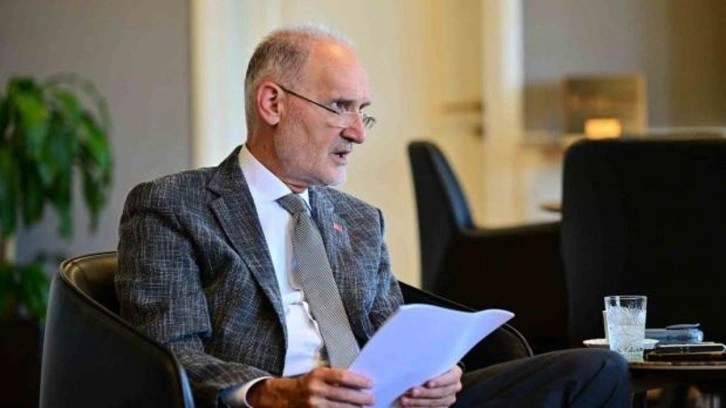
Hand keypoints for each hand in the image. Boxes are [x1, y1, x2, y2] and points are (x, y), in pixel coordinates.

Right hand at [247, 367, 374, 406]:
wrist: (281, 397)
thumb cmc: (304, 384)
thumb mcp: (317, 375)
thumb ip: (334, 379)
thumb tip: (357, 383)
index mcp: (317, 375)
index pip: (342, 377)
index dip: (358, 380)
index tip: (370, 383)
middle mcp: (315, 389)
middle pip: (343, 394)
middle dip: (360, 398)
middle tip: (372, 398)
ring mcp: (313, 405)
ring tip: (365, 407)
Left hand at [398, 365, 461, 406]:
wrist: (430, 375)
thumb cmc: (429, 365)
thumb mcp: (432, 362)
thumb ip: (428, 364)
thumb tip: (415, 365)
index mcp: (455, 373)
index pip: (451, 378)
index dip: (440, 381)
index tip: (428, 383)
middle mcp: (454, 387)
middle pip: (441, 392)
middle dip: (425, 393)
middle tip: (412, 391)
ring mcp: (449, 399)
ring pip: (434, 403)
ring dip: (418, 402)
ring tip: (405, 400)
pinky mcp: (442, 407)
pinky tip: (408, 406)